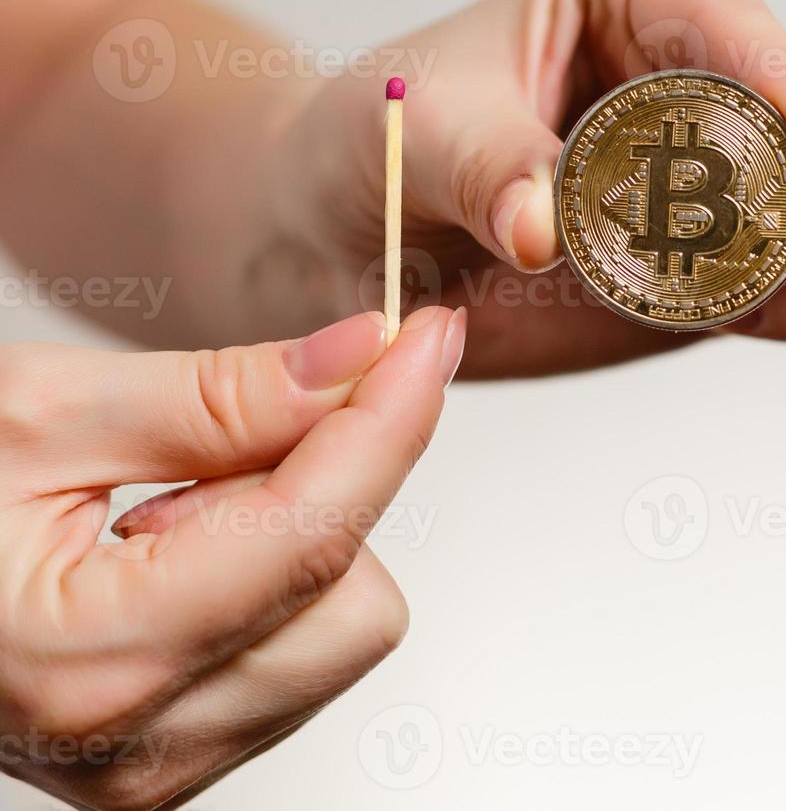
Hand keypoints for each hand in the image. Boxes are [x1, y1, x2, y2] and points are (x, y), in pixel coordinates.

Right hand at [0, 307, 464, 809]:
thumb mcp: (39, 411)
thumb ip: (221, 394)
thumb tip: (365, 357)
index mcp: (92, 659)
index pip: (314, 530)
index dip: (390, 418)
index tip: (428, 337)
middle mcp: (140, 747)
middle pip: (359, 595)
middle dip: (326, 490)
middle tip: (224, 435)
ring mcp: (157, 769)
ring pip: (344, 628)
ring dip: (296, 539)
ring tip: (168, 505)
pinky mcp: (171, 761)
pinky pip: (301, 656)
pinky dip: (273, 582)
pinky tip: (173, 552)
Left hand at [272, 0, 785, 376]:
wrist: (362, 244)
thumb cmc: (384, 144)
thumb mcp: (417, 128)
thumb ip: (483, 163)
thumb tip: (546, 225)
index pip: (744, 27)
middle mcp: (713, 77)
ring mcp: (737, 179)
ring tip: (763, 305)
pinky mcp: (735, 265)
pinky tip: (743, 323)